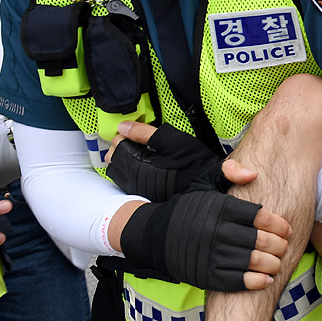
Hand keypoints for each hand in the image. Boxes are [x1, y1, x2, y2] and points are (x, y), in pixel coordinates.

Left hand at [107, 122, 227, 202]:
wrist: (208, 186)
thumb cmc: (193, 163)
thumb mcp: (171, 140)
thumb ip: (144, 132)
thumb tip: (124, 126)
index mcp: (137, 163)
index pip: (117, 144)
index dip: (127, 134)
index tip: (139, 131)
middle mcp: (133, 178)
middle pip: (113, 158)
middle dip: (122, 146)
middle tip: (140, 140)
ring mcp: (137, 188)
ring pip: (117, 170)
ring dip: (124, 158)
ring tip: (142, 151)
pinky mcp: (143, 194)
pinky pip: (126, 179)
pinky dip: (129, 169)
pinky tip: (145, 164)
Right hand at [119, 191, 290, 291]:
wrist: (157, 235)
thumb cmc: (190, 208)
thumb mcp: (205, 183)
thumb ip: (229, 172)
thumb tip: (254, 174)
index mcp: (221, 208)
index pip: (260, 217)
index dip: (279, 225)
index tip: (287, 230)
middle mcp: (217, 231)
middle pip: (260, 241)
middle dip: (279, 246)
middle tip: (284, 247)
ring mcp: (211, 255)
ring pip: (252, 262)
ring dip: (272, 264)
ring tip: (277, 263)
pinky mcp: (206, 275)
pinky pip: (237, 280)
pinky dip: (256, 282)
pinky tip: (266, 279)